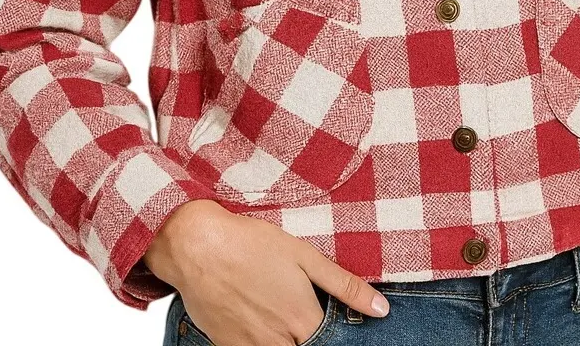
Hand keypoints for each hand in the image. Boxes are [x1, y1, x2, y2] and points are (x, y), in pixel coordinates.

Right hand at [143, 201, 389, 344]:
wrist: (198, 248)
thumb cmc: (252, 244)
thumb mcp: (304, 256)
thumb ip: (344, 286)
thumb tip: (381, 310)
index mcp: (301, 318)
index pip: (331, 344)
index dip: (339, 339)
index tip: (339, 331)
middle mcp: (278, 341)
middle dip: (311, 339)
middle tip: (305, 319)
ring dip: (289, 342)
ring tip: (287, 323)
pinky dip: (264, 345)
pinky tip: (265, 327)